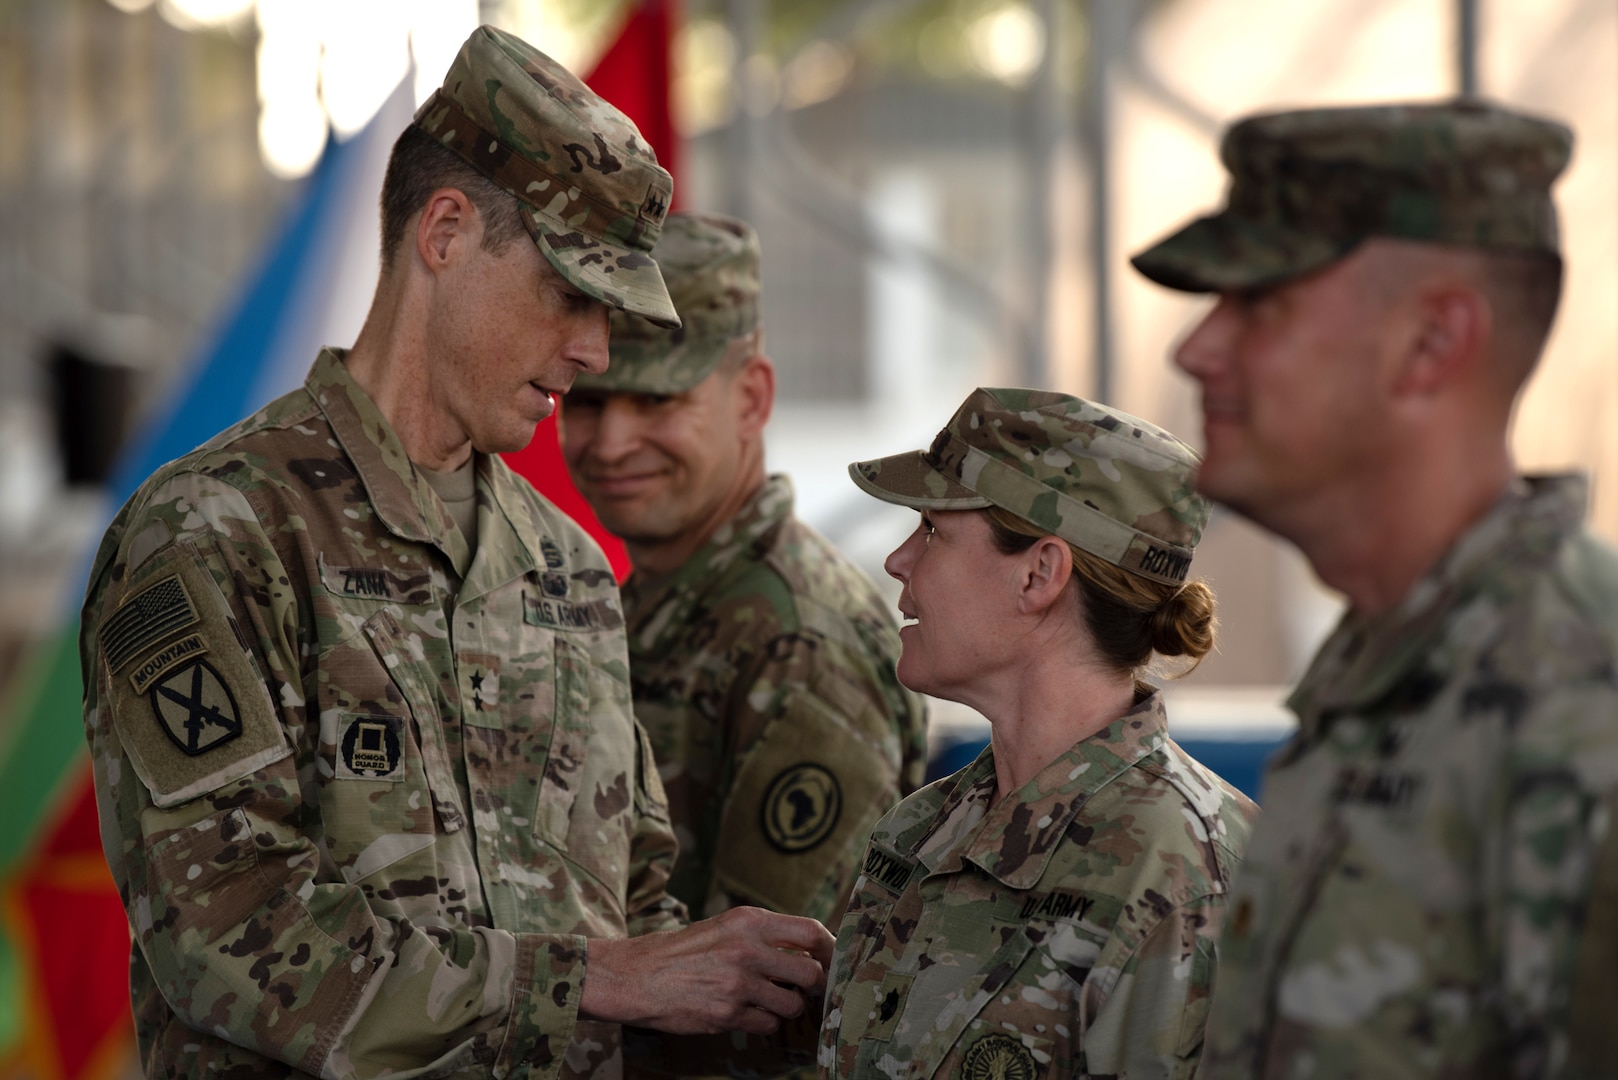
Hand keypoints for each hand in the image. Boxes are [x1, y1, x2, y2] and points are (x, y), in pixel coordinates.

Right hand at [580, 906, 834, 1034]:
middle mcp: (747, 950)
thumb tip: (807, 950)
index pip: (812, 932)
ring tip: (767, 1001)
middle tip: (801, 988)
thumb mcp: (723, 927)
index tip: (833, 960)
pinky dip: (763, 1023)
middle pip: (811, 974)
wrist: (635, 976)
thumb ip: (763, 935)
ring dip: (786, 1007)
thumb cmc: (681, 951)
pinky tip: (745, 1013)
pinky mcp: (727, 1014)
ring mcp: (738, 984)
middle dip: (811, 986)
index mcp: (749, 921)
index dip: (831, 950)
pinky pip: (767, 1025)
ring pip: (792, 1004)